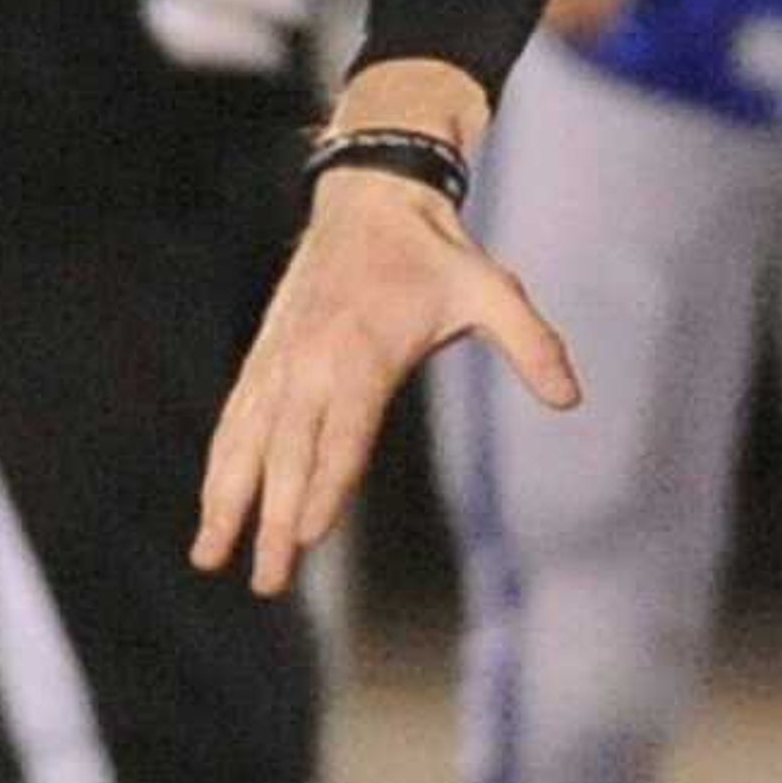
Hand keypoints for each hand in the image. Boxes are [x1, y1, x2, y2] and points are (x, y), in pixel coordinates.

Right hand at [195, 60, 572, 597]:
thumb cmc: (437, 256)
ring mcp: (280, 361)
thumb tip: (572, 398)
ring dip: (228, 501)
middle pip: (290, 455)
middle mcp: (312, 362)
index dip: (326, 486)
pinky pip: (235, 419)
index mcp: (364, 353)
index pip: (343, 434)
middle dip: (276, 520)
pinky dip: (220, 464)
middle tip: (270, 582)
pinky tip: (212, 505)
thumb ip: (533, 346)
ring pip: (247, 443)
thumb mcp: (494, 292)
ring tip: (209, 556)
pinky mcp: (263, 357)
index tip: (308, 537)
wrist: (370, 200)